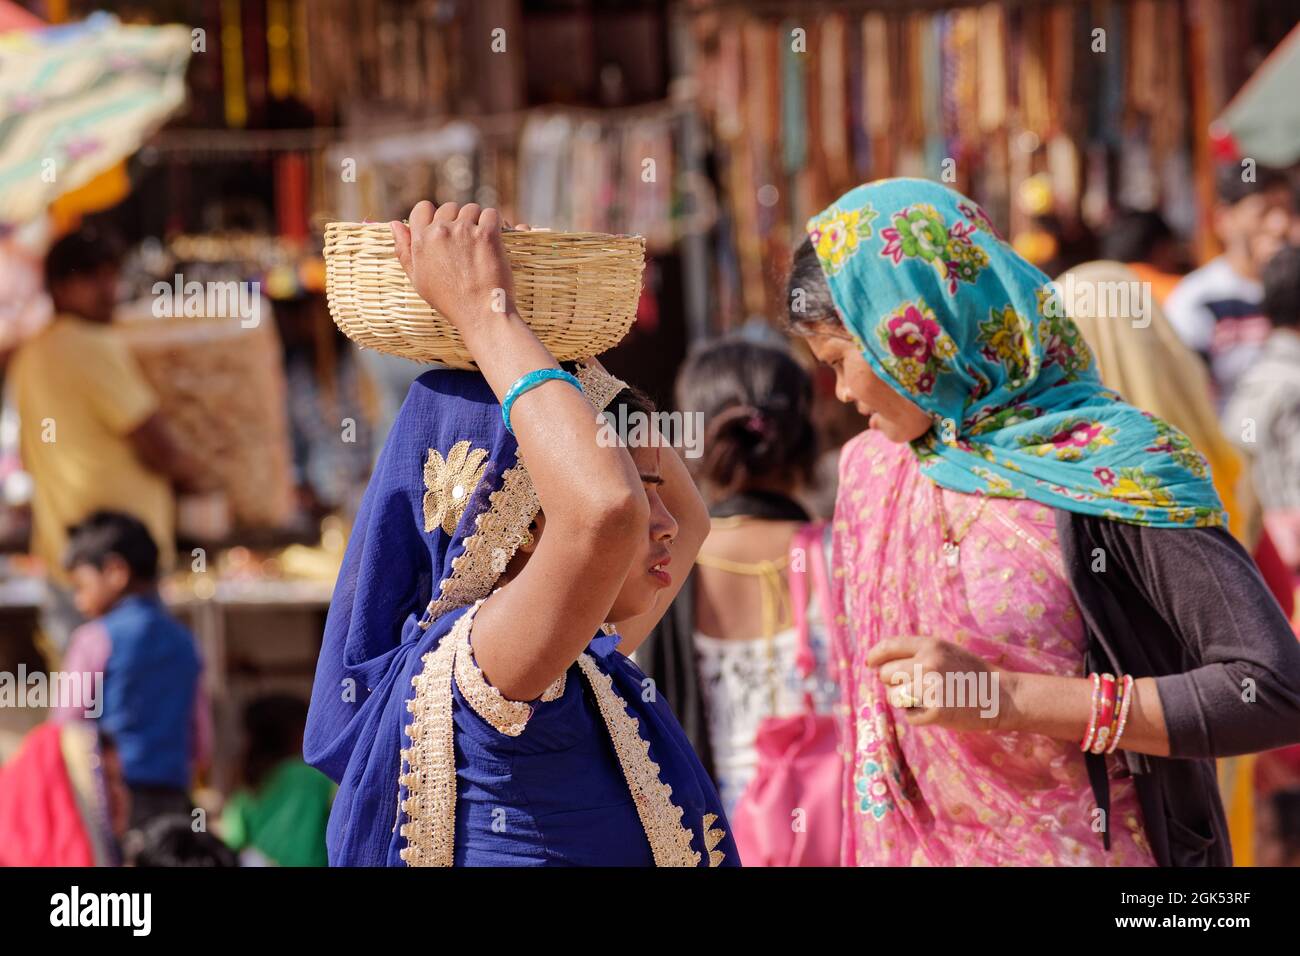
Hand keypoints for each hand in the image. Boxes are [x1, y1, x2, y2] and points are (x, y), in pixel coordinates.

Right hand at [390, 201, 514, 327]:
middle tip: (467, 243)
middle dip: (458, 220)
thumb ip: (404, 251)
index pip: (422, 208)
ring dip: (477, 221)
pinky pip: (491, 214)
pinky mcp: (487, 234)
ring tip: (481, 244)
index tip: (445, 231)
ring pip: (471, 209)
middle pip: (449, 208)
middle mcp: (440, 232)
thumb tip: (394, 224)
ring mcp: (464, 231)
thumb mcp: (418, 280)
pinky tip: (494, 240)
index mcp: (421, 241)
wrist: (480, 315)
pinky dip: (495, 223)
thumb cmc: (449, 301)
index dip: (434, 217)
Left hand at [865, 636, 1008, 731]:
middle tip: (915, 687)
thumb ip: (916, 653)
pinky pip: (909, 716)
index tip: (870, 663)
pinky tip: (937, 711)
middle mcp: (927, 663)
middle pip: (886, 675)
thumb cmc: (971, 673)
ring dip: (904, 701)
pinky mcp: (936, 712)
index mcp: (930, 645)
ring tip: (927, 699)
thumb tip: (879, 664)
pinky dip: (918, 717)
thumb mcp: (945, 651)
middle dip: (894, 683)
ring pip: (894, 697)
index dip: (875, 656)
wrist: (1002, 696)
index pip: (888, 647)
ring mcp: (931, 688)